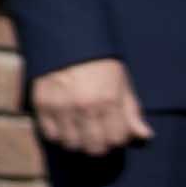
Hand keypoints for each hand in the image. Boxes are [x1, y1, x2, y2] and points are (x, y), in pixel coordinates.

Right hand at [28, 57, 149, 158]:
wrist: (66, 38)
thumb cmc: (99, 61)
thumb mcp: (122, 82)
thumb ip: (132, 111)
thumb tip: (144, 136)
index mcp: (109, 101)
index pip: (115, 140)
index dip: (117, 139)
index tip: (114, 132)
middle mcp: (85, 108)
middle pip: (93, 148)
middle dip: (99, 145)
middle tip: (98, 136)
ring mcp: (61, 108)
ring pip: (71, 144)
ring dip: (78, 141)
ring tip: (80, 130)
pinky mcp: (41, 105)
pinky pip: (50, 135)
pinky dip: (58, 134)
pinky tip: (64, 125)